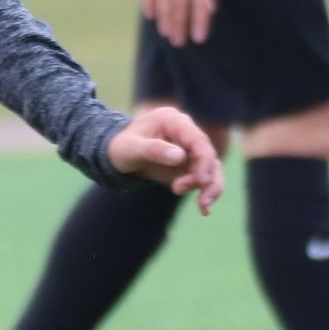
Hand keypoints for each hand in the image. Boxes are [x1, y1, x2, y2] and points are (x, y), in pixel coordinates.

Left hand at [106, 107, 224, 213]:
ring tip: (203, 208)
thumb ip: (154, 150)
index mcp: (173, 121)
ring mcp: (189, 148)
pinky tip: (204, 208)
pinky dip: (205, 191)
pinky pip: (203, 177)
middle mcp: (186, 132)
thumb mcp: (131, 148)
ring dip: (210, 188)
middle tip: (202, 202)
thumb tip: (180, 156)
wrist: (117, 154)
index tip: (201, 181)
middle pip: (208, 155)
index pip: (197, 140)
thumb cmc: (121, 146)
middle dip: (208, 179)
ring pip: (211, 167)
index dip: (204, 160)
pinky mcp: (189, 163)